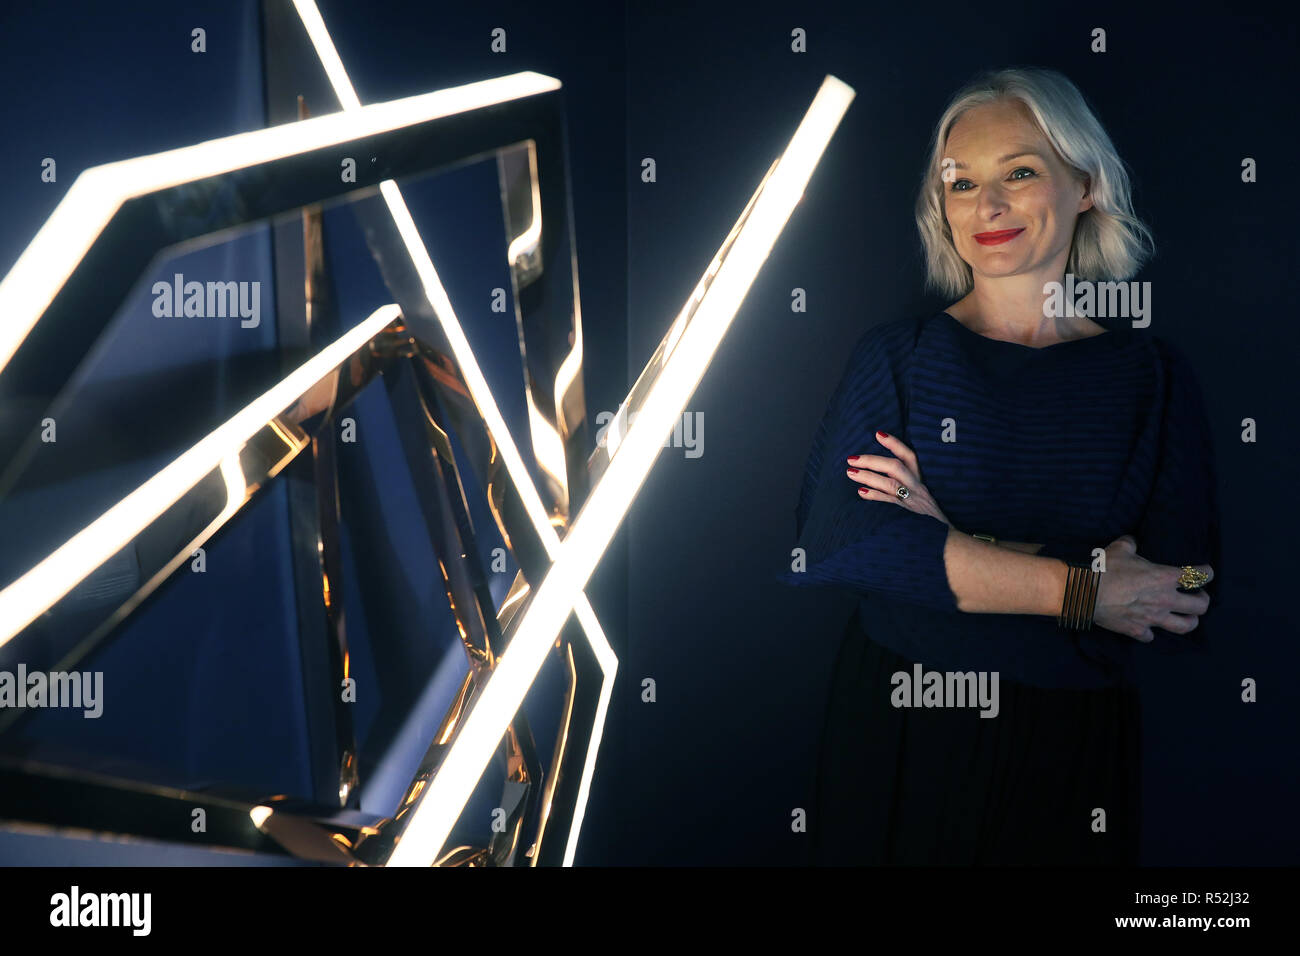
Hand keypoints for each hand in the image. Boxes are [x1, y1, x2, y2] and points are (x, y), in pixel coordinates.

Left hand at [846, 431, 949, 525]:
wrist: (944, 530)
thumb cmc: (930, 505)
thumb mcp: (923, 486)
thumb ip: (908, 474)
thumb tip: (884, 464)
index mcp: (921, 474)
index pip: (909, 455)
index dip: (894, 443)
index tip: (878, 434)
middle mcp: (917, 484)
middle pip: (895, 467)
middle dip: (872, 461)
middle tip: (852, 458)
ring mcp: (912, 497)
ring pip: (889, 484)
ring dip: (868, 477)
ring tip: (850, 472)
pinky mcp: (907, 511)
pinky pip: (889, 501)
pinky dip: (874, 496)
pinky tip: (860, 492)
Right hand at [1092, 535, 1213, 642]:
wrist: (1085, 592)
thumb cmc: (1105, 569)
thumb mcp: (1120, 548)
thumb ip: (1131, 544)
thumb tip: (1132, 542)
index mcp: (1164, 577)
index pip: (1199, 575)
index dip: (1207, 573)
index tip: (1206, 572)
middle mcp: (1164, 599)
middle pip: (1201, 606)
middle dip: (1203, 601)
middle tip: (1196, 596)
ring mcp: (1153, 618)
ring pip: (1185, 626)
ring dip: (1189, 621)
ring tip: (1186, 617)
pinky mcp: (1137, 630)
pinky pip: (1151, 636)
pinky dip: (1150, 632)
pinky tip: (1147, 627)